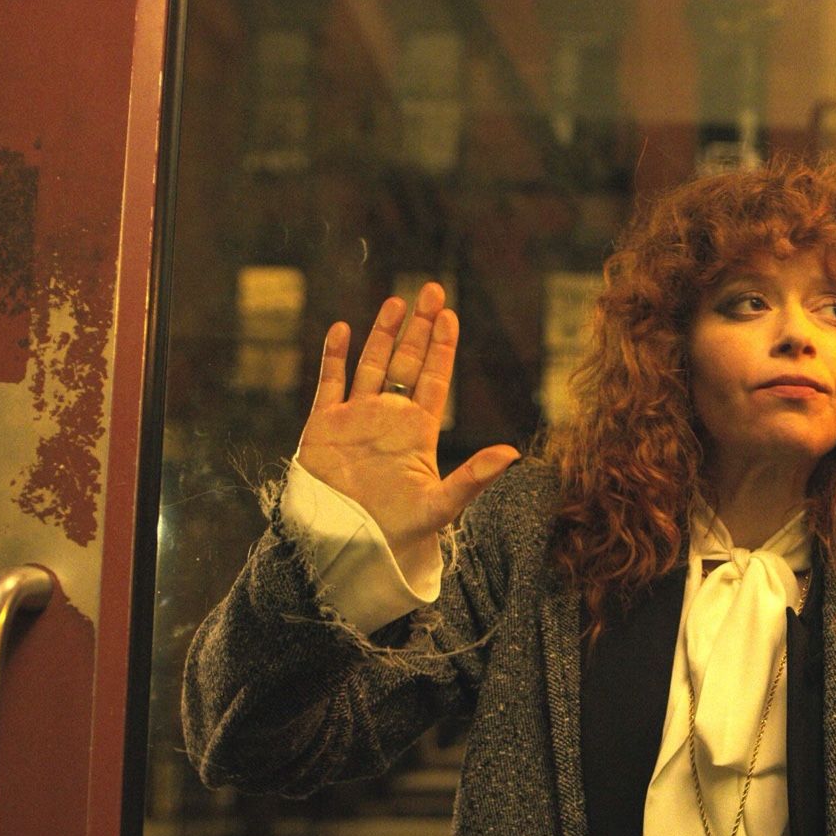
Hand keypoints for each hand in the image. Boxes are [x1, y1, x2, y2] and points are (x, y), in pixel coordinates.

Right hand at [296, 282, 519, 568]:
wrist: (347, 546)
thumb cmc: (398, 532)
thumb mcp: (442, 504)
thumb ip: (474, 477)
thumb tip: (513, 453)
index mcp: (418, 431)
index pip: (433, 379)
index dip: (441, 347)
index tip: (450, 315)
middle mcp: (388, 418)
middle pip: (406, 362)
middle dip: (418, 327)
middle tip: (431, 288)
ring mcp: (355, 419)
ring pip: (371, 365)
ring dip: (383, 334)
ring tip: (397, 301)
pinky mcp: (323, 426)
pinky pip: (329, 383)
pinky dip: (334, 357)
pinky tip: (343, 329)